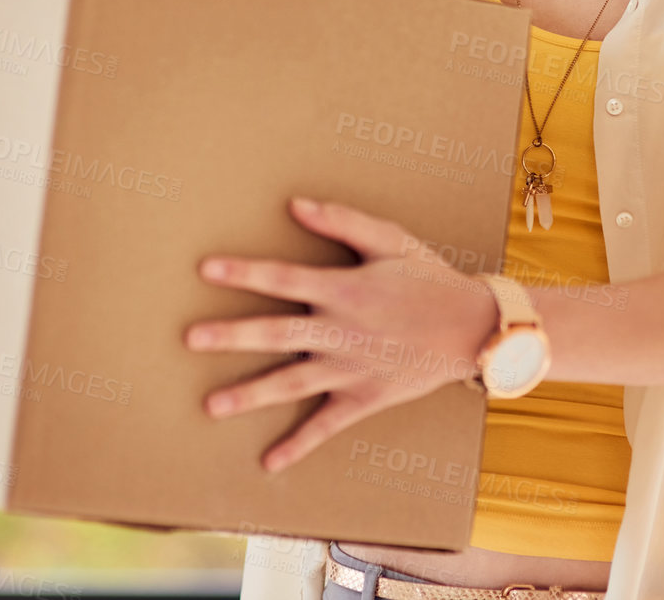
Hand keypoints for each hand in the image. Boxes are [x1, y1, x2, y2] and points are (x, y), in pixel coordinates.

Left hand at [182, 196, 498, 472]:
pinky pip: (327, 425)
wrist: (472, 326)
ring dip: (251, 394)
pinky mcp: (364, 398)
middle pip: (276, 334)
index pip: (283, 279)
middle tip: (190, 339)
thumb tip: (295, 203)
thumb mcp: (390, 239)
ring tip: (211, 405)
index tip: (206, 270)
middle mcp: (340, 331)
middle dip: (231, 337)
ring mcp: (350, 369)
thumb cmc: (428, 277)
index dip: (244, 273)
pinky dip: (299, 444)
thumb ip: (342, 222)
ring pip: (292, 383)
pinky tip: (270, 461)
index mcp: (344, 289)